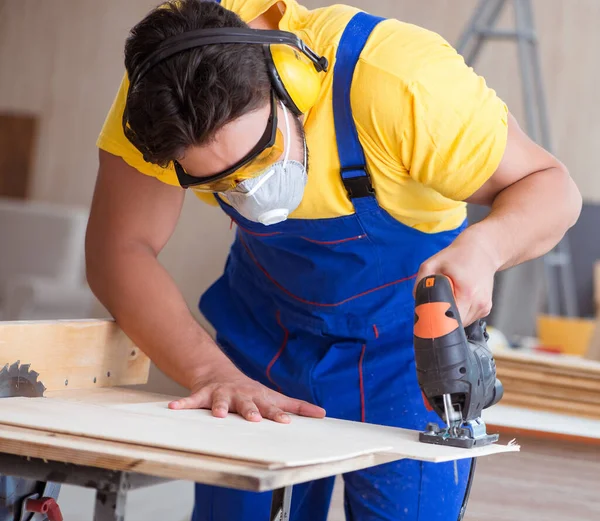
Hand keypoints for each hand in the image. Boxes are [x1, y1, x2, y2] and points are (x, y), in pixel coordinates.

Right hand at [168, 365, 325, 423]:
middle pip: (247, 403)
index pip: (270, 407)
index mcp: (258, 398)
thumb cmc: (252, 391)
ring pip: (220, 400)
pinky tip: (173, 408)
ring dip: (218, 406)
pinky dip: (183, 404)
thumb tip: (323, 414)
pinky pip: (192, 400)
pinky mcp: (204, 394)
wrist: (220, 372)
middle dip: (250, 410)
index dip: (277, 414)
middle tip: (253, 419)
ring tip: (217, 414)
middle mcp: (241, 395)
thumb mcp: (274, 396)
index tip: (285, 422)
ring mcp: (222, 393)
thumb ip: (297, 406)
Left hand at [415, 228, 500, 325]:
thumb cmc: (457, 256)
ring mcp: (484, 307)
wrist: (483, 251)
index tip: (428, 319)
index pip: (450, 322)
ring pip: (461, 323)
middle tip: (434, 306)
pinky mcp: (485, 309)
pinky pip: (467, 318)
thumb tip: (417, 301)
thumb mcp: (432, 264)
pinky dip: (459, 312)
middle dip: (441, 319)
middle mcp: (479, 303)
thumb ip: (421, 283)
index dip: (436, 322)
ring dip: (451, 315)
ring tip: (448, 297)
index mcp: (467, 293)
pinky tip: (458, 297)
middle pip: (455, 325)